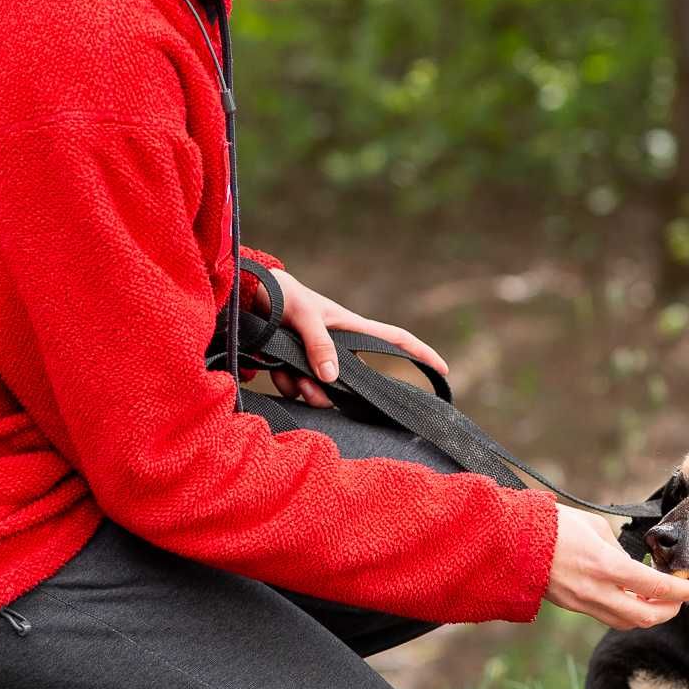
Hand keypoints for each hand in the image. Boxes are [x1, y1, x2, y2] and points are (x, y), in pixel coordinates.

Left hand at [252, 268, 448, 408]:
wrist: (246, 295)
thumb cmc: (282, 296)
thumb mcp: (303, 315)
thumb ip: (318, 344)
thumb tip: (331, 377)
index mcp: (351, 329)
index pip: (394, 340)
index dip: (420, 353)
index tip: (443, 370)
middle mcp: (337, 347)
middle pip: (349, 382)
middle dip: (331, 393)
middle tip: (310, 387)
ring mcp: (315, 358)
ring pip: (320, 390)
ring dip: (303, 389)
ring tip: (284, 372)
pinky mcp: (294, 365)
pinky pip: (296, 388)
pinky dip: (284, 383)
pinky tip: (272, 368)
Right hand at [545, 505, 688, 628]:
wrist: (510, 540)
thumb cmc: (552, 523)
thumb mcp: (594, 527)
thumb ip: (617, 548)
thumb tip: (629, 562)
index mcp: (605, 566)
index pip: (656, 588)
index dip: (683, 591)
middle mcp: (596, 591)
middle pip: (646, 617)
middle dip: (671, 609)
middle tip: (682, 594)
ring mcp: (582, 602)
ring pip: (627, 622)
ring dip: (649, 613)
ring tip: (659, 596)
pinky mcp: (572, 605)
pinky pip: (608, 616)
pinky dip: (627, 611)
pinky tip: (632, 595)